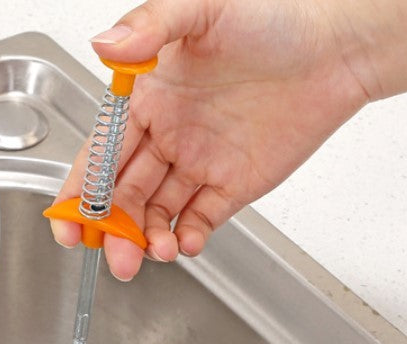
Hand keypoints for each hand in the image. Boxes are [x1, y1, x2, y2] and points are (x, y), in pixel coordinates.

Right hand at [52, 0, 406, 280]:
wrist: (338, 47)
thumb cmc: (274, 20)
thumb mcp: (205, 8)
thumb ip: (150, 26)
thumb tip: (102, 44)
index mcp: (147, 102)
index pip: (100, 156)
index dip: (80, 193)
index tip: (68, 223)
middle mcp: (166, 137)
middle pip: (124, 197)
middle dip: (114, 231)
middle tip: (115, 256)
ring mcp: (197, 165)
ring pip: (157, 214)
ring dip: (149, 239)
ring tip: (156, 253)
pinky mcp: (230, 186)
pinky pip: (200, 220)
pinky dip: (190, 238)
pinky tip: (188, 243)